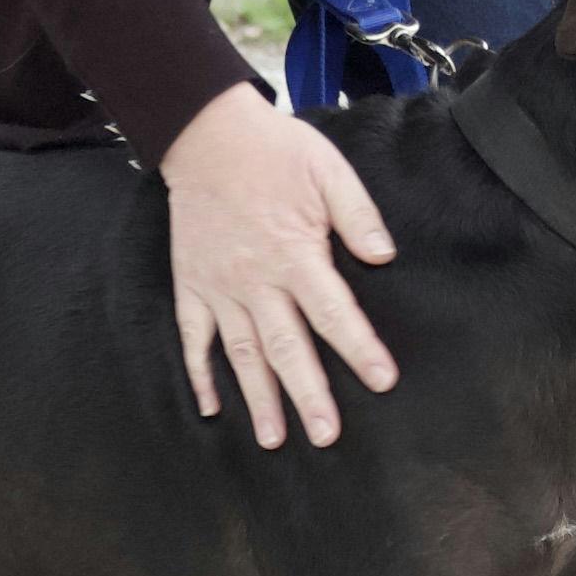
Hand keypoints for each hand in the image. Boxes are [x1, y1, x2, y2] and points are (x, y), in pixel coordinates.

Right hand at [161, 83, 397, 448]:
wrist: (206, 135)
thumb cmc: (274, 152)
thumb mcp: (328, 171)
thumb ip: (358, 215)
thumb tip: (384, 256)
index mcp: (294, 254)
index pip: (333, 312)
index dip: (359, 348)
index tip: (382, 380)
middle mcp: (256, 281)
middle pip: (287, 348)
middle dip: (308, 395)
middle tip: (327, 436)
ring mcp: (220, 288)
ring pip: (242, 354)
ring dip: (259, 399)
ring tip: (274, 440)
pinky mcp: (191, 285)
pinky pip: (194, 338)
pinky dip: (200, 374)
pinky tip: (212, 408)